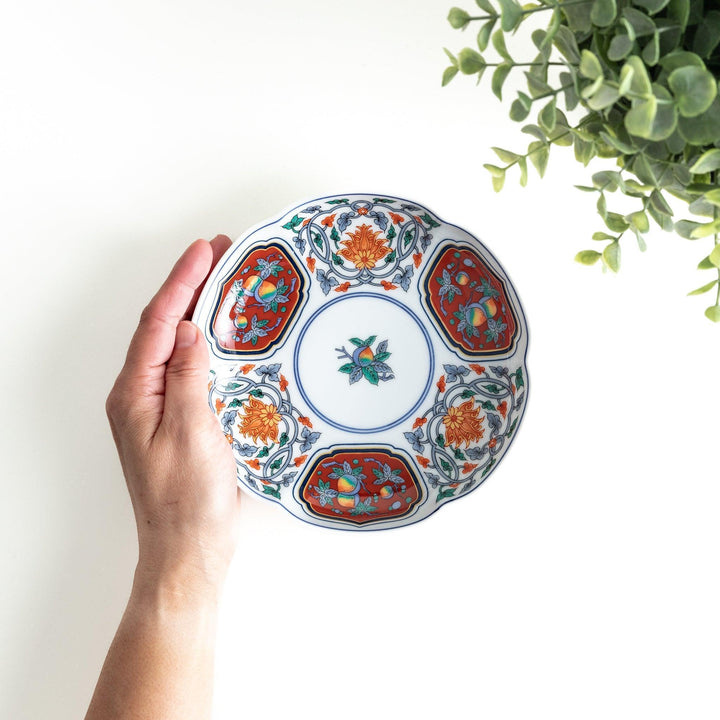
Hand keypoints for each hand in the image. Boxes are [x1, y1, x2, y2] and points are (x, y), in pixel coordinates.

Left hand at [106, 236, 238, 601]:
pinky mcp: (181, 417)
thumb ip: (188, 378)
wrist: (188, 549)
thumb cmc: (187, 501)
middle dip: (191, 286)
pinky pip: (192, 366)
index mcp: (134, 394)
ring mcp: (160, 406)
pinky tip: (227, 331)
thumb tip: (192, 330)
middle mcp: (141, 394)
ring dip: (200, 308)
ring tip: (227, 279)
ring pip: (178, 344)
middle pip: (164, 326)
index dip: (182, 283)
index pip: (158, 324)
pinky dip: (209, 341)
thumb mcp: (190, 433)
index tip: (205, 250)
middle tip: (222, 252)